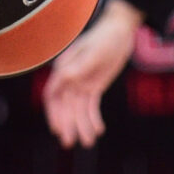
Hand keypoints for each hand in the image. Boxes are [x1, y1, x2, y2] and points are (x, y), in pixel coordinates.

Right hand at [41, 0, 141, 147]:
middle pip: (64, 106)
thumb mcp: (94, 52)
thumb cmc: (105, 38)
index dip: (53, 112)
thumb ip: (80, 66)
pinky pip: (91, 106)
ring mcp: (81, 83)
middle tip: (70, 143)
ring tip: (89, 142)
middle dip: (66, 124)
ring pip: (78, 109)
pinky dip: (93, 118)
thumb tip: (65, 78)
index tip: (56, 128)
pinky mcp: (93, 86)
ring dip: (81, 125)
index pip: (53, 94)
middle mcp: (69, 78)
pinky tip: (98, 130)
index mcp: (64, 68)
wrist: (120, 30)